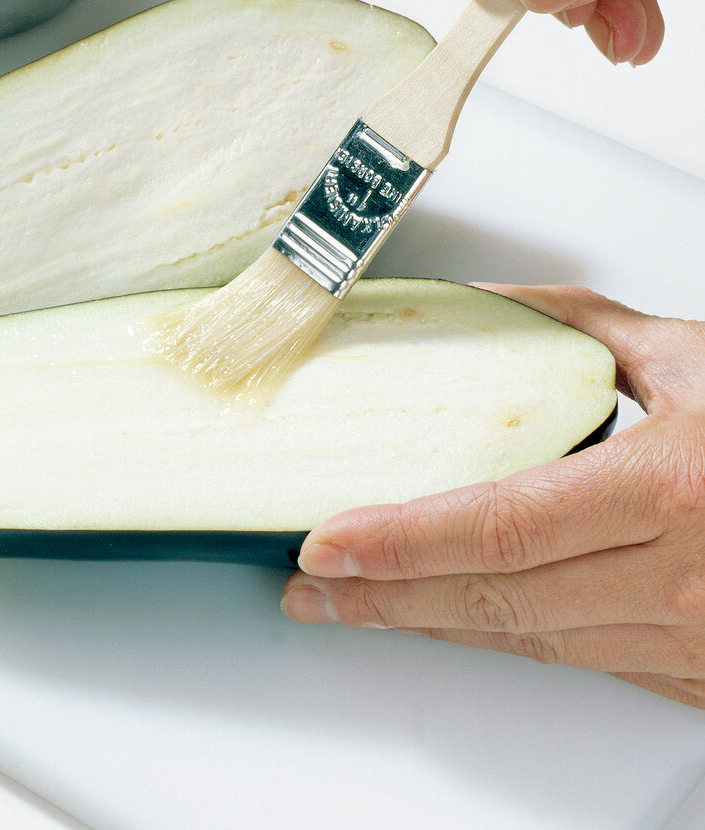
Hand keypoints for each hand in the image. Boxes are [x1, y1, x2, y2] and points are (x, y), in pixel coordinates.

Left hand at [282, 285, 704, 708]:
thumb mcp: (689, 352)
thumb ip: (571, 328)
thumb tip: (474, 308)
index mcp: (673, 490)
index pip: (498, 529)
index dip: (399, 545)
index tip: (323, 545)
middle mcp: (684, 579)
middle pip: (496, 602)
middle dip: (386, 599)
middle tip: (313, 587)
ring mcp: (696, 638)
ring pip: (532, 642)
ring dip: (432, 626)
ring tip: (358, 604)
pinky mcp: (704, 670)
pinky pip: (582, 661)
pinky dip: (507, 639)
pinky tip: (455, 619)